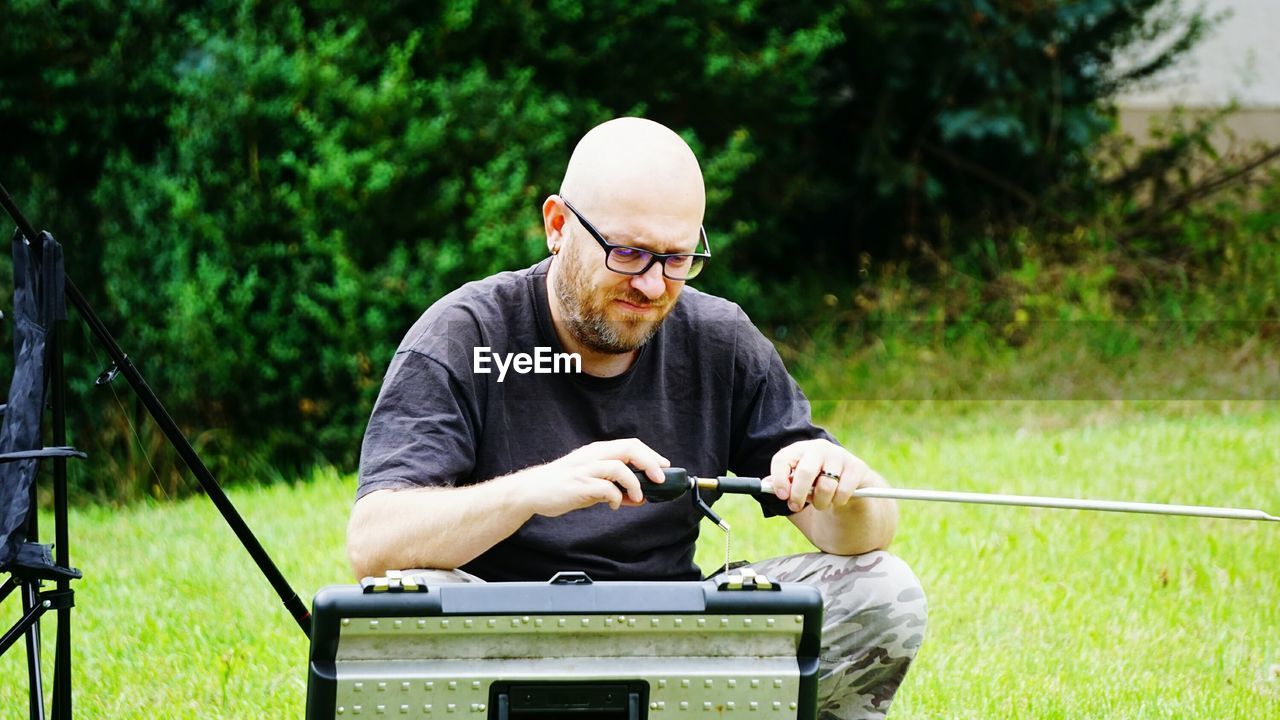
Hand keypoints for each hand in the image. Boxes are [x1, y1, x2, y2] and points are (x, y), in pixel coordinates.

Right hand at [517, 439, 669, 517]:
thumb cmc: (563, 486)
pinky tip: (614, 505)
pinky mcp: (578, 484)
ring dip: (634, 483)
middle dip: (649, 463)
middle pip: (629, 449)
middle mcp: (593, 455)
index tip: (664, 467)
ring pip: (619, 467)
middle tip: (659, 480)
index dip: (650, 455)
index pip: (630, 445)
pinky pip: (605, 488)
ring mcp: (585, 469)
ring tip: (638, 497)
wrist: (532, 490)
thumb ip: (614, 488)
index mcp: (597, 451)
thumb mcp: (592, 484)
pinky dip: (616, 498)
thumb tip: (639, 497)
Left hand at [766, 439, 878, 512]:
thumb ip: (781, 486)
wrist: (850, 488)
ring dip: (821, 503)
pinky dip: (838, 502)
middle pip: (805, 472)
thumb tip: (765, 485)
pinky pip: (843, 491)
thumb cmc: (816, 486)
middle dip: (798, 494)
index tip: (781, 496)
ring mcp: (839, 455)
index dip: (779, 479)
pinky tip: (838, 500)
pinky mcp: (857, 466)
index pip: (782, 459)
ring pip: (825, 486)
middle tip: (795, 507)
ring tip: (821, 503)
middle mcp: (818, 448)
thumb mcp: (796, 486)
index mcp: (798, 450)